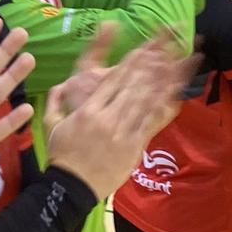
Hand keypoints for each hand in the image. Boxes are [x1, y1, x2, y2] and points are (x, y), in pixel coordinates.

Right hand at [44, 25, 191, 198]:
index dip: (133, 59)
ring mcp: (123, 133)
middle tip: (171, 44)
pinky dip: (163, 109)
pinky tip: (176, 95)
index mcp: (88, 110)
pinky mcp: (134, 148)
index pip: (114, 78)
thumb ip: (55, 100)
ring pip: (146, 102)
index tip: (148, 44)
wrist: (71, 187)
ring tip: (181, 62)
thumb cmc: (61, 155)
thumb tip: (59, 84)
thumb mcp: (51, 124)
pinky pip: (151, 125)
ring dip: (164, 80)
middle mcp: (107, 118)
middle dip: (154, 62)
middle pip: (134, 85)